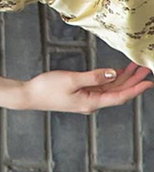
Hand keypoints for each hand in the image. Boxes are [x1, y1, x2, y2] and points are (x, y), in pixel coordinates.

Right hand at [20, 61, 153, 113]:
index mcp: (91, 102)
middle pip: (118, 92)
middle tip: (145, 70)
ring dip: (123, 79)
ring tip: (134, 68)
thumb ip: (94, 76)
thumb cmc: (47, 88)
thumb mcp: (71, 79)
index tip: (148, 83)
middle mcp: (92, 103)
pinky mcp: (81, 94)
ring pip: (110, 89)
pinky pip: (101, 87)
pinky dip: (110, 79)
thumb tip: (112, 74)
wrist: (30, 95)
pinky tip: (116, 72)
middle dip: (133, 81)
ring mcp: (86, 99)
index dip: (136, 89)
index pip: (120, 96)